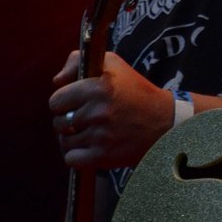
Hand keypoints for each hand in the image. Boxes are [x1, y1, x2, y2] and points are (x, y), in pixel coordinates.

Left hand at [50, 49, 173, 168]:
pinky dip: (77, 156)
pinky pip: (71, 159)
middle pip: (58, 122)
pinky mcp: (104, 156)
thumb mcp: (112, 64)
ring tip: (89, 132)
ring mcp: (101, 136)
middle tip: (84, 118)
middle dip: (67, 120)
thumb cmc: (135, 91)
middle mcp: (99, 111)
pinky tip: (90, 147)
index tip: (74, 103)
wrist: (164, 122)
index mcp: (99, 87)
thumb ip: (78, 62)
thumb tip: (56, 80)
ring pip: (64, 141)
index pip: (56, 100)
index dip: (63, 102)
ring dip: (73, 138)